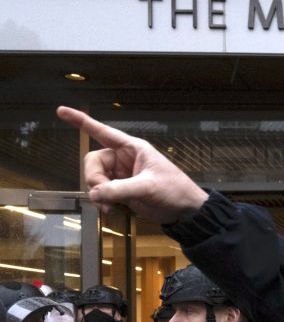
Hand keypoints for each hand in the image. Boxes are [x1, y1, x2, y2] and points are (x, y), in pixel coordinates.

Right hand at [56, 106, 208, 222]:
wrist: (185, 211)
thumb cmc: (174, 190)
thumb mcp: (148, 187)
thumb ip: (121, 189)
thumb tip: (95, 194)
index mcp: (132, 148)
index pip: (102, 132)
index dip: (81, 122)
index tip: (61, 111)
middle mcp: (124, 159)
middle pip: (93, 162)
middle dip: (94, 179)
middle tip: (103, 196)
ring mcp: (121, 175)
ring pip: (95, 179)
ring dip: (98, 193)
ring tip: (110, 207)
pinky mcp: (121, 191)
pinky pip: (101, 192)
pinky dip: (102, 201)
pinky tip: (111, 210)